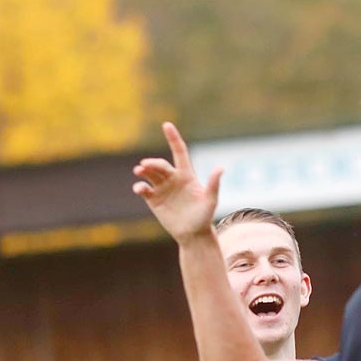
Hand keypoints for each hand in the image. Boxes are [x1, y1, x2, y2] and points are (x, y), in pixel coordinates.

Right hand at [133, 122, 222, 242]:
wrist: (193, 235)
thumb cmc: (204, 217)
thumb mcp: (211, 201)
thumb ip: (214, 184)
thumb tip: (220, 167)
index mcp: (187, 175)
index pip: (179, 152)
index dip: (173, 138)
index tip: (166, 125)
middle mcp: (173, 179)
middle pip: (161, 165)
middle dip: (152, 163)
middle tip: (145, 165)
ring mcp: (162, 189)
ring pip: (150, 174)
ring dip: (143, 170)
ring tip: (139, 170)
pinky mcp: (154, 200)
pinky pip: (144, 190)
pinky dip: (140, 187)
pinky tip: (139, 188)